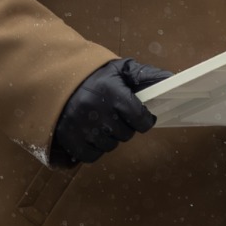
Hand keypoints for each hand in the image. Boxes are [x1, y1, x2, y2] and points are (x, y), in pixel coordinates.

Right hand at [50, 58, 171, 164]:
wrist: (54, 79)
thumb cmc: (93, 76)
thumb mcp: (119, 69)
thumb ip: (146, 75)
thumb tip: (171, 80)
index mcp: (111, 92)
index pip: (140, 118)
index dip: (144, 119)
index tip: (141, 116)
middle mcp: (96, 111)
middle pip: (126, 134)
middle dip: (125, 126)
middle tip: (116, 115)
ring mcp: (81, 127)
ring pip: (110, 146)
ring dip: (109, 137)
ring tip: (101, 122)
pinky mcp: (68, 139)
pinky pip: (92, 156)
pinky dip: (94, 149)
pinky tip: (90, 134)